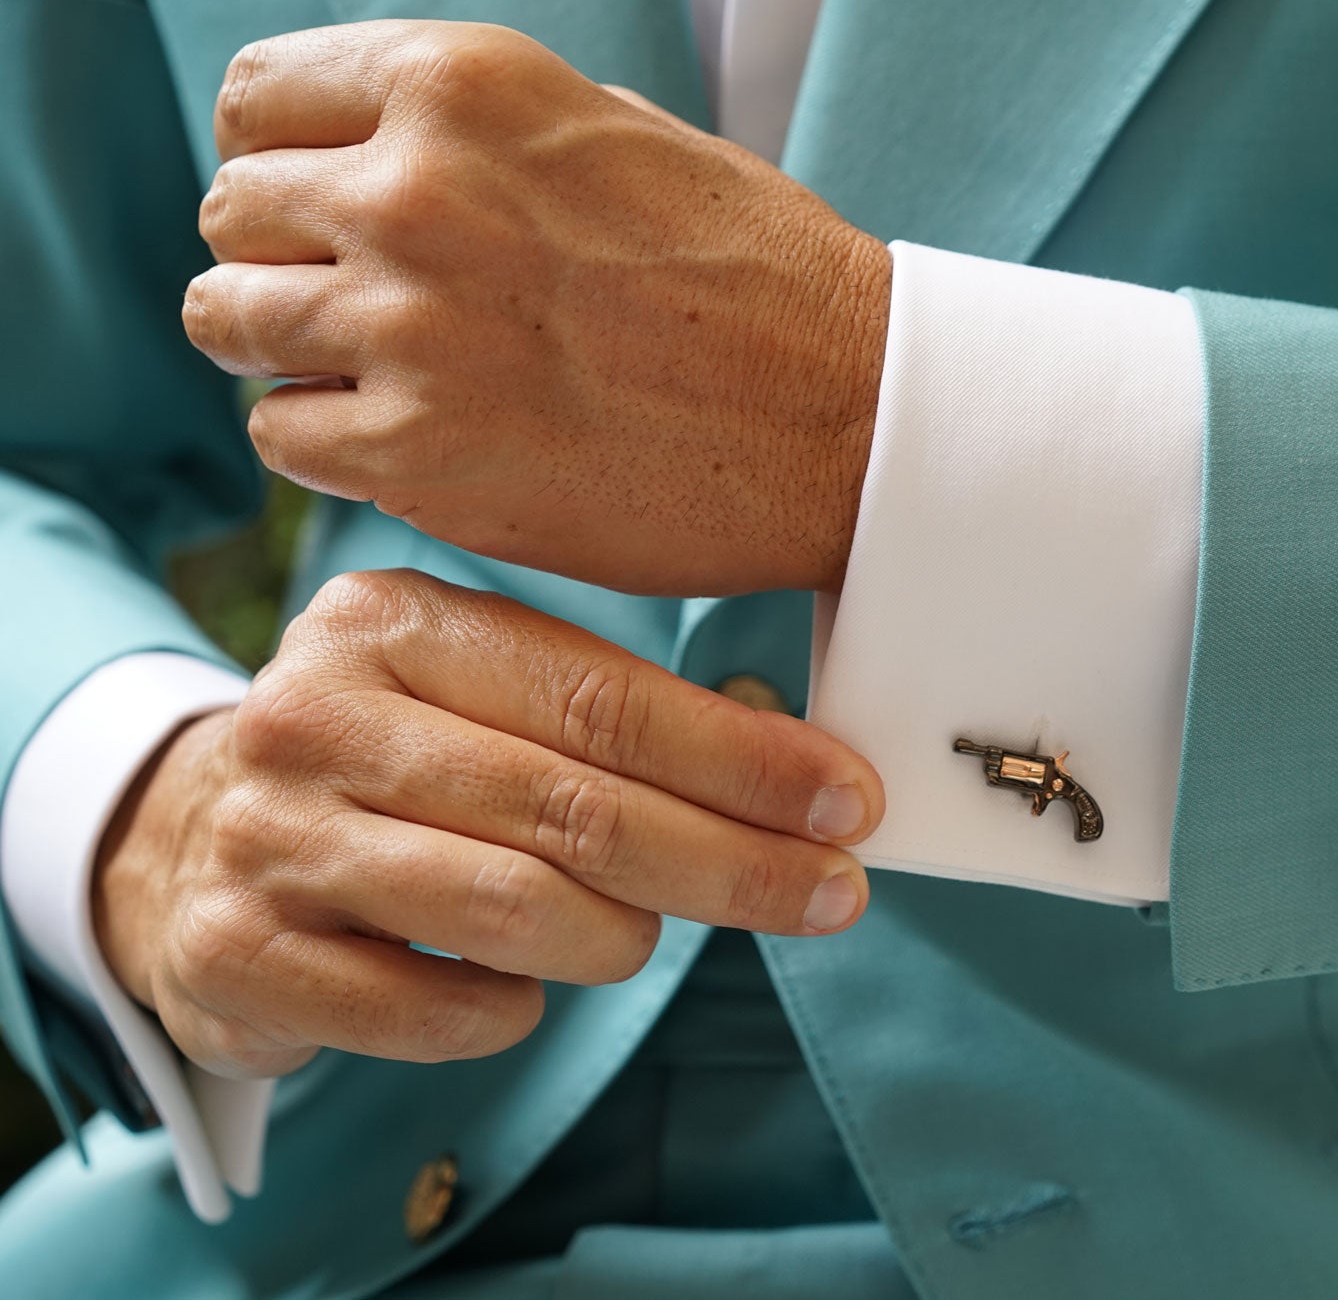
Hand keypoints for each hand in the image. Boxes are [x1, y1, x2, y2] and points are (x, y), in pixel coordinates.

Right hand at [93, 569, 883, 1078]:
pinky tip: (519, 988)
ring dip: (620, 939)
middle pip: (575, 808)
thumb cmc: (393, 765)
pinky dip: (509, 1011)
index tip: (849, 804)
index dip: (742, 760)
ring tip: (637, 937)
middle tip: (831, 895)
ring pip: (515, 909)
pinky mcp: (236, 951)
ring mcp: (266, 834)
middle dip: (731, 862)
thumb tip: (805, 774)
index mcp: (392, 623)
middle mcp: (317, 713)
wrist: (191, 843)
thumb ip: (611, 719)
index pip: (603, 698)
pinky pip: (435, 1009)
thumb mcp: (479, 698)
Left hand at [182, 20, 889, 596]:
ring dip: (287, 349)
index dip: (281, 159)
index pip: (257, 100)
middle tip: (360, 302)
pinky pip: (281, 435)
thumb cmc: (760, 277)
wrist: (849, 418)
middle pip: (233, 212)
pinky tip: (405, 437)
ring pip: (227, 320)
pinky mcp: (419, 451)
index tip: (320, 207)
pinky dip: (325, 440)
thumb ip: (483, 132)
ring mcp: (408, 324)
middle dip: (284, 257)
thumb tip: (384, 147)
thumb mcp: (621, 132)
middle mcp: (415, 190)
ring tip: (373, 373)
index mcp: (462, 86)